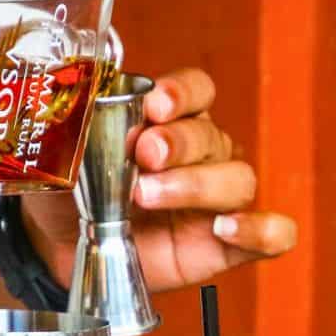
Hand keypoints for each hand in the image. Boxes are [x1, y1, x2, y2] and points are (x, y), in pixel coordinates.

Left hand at [19, 68, 296, 291]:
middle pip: (212, 136)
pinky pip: (273, 235)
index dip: (183, 93)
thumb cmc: (72, 188)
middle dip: (179, 142)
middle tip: (143, 155)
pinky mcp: (227, 245)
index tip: (155, 104)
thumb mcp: (67, 152)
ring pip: (238, 180)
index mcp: (171, 121)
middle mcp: (202, 154)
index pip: (198, 91)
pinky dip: (262, 230)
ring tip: (150, 197)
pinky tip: (227, 229)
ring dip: (197, 184)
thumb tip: (94, 110)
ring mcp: (218, 200)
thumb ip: (84, 128)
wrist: (63, 244)